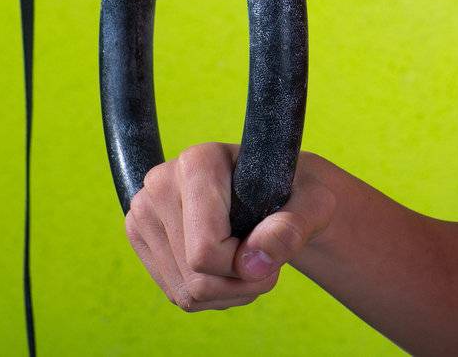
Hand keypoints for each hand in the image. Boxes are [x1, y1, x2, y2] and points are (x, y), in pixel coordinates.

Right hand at [123, 142, 336, 311]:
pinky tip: (231, 267)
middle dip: (241, 281)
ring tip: (253, 260)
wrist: (277, 193)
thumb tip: (256, 263)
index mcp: (198, 162)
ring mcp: (144, 215)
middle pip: (195, 276)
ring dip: (230, 292)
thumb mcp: (315, 203)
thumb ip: (294, 227)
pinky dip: (213, 295)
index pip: (206, 249)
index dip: (245, 264)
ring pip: (186, 291)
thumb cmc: (298, 193)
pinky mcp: (143, 241)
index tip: (270, 247)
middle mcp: (159, 184)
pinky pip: (178, 294)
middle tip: (268, 257)